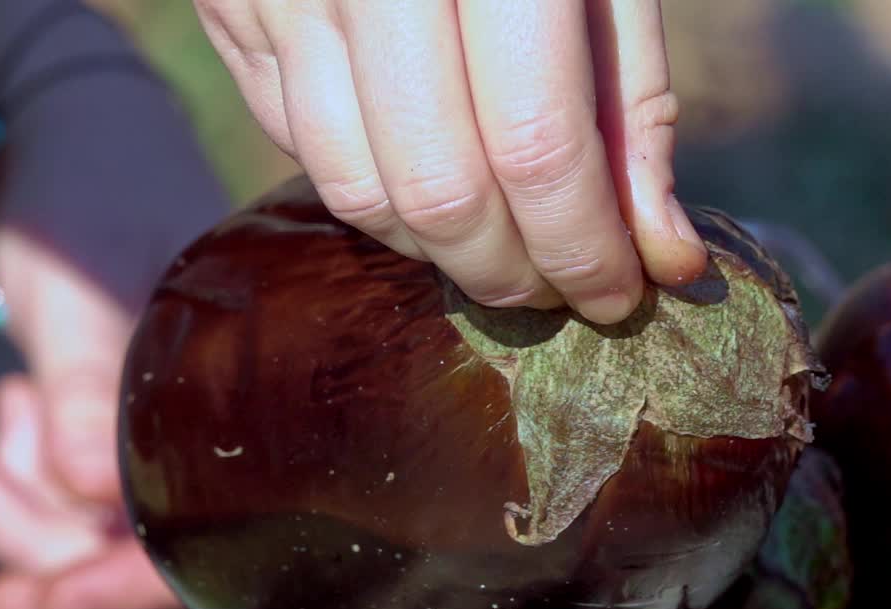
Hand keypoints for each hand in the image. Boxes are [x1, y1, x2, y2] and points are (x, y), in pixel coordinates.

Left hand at [0, 52, 228, 608]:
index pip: (218, 535)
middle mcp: (228, 431)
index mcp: (255, 394)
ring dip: (28, 529)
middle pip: (164, 564)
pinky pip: (78, 513)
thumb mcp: (79, 292)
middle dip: (69, 579)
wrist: (68, 155)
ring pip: (111, 545)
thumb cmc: (89, 202)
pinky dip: (20, 501)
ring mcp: (176, 439)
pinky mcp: (128, 440)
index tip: (54, 605)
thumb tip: (94, 495)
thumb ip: (87, 387)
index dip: (140, 588)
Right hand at [195, 0, 707, 324]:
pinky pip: (298, 149)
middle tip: (562, 291)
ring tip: (503, 252)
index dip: (583, 247)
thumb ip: (633, 104)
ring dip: (441, 254)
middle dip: (512, 273)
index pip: (536, 145)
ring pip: (355, 190)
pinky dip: (375, 199)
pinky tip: (431, 190)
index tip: (621, 296)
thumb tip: (662, 255)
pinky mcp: (228, 3)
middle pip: (438, 189)